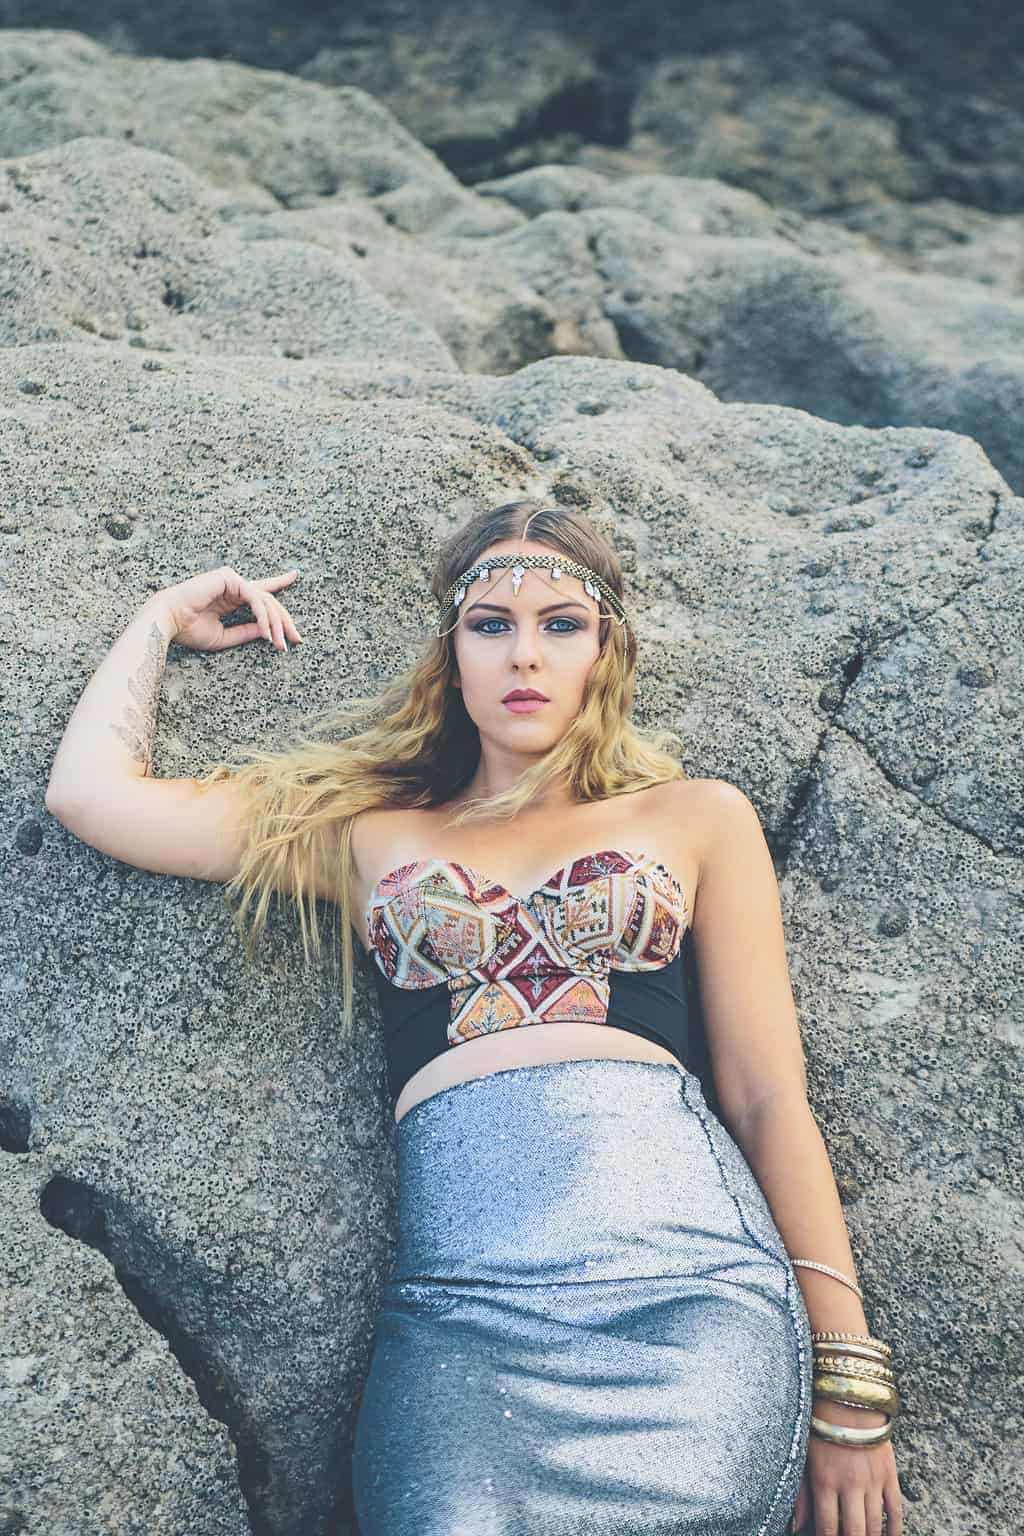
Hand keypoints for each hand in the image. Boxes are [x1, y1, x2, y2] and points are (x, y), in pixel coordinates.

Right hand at [152, 565, 302, 652]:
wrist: (167, 622)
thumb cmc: (189, 630)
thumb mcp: (225, 637)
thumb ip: (246, 632)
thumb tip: (268, 631)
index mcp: (230, 597)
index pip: (259, 590)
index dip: (278, 582)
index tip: (294, 575)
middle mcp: (232, 586)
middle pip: (268, 600)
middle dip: (285, 622)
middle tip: (297, 640)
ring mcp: (231, 579)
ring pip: (265, 601)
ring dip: (276, 625)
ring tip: (280, 644)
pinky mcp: (229, 578)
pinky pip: (255, 598)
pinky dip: (264, 617)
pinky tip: (267, 633)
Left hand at [791, 1399, 903, 1534]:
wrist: (850, 1398)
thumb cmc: (820, 1425)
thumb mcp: (804, 1456)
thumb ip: (800, 1494)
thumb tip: (796, 1526)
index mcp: (824, 1481)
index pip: (827, 1528)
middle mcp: (850, 1484)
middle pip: (854, 1532)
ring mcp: (872, 1481)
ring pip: (874, 1524)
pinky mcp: (890, 1474)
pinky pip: (896, 1509)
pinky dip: (895, 1529)